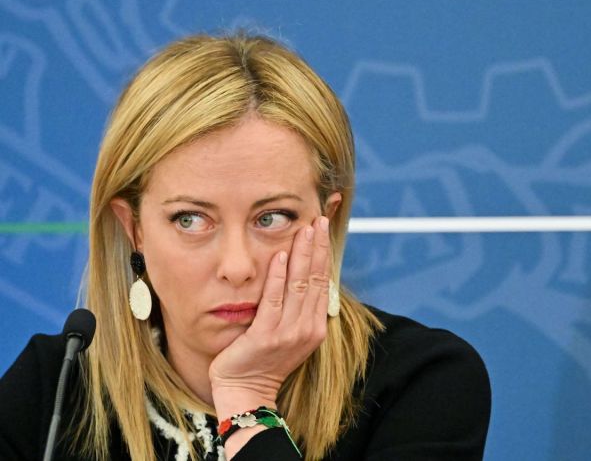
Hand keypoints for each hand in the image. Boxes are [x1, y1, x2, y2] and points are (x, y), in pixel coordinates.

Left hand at [209, 216, 330, 415]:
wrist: (246, 392)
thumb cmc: (263, 360)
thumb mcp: (288, 333)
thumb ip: (296, 308)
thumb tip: (299, 276)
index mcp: (314, 326)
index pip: (321, 281)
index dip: (323, 253)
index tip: (322, 229)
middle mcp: (306, 328)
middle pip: (314, 278)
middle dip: (317, 246)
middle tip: (319, 220)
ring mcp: (288, 333)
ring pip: (298, 285)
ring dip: (301, 254)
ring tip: (304, 229)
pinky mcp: (266, 336)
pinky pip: (272, 301)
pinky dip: (277, 277)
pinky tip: (279, 257)